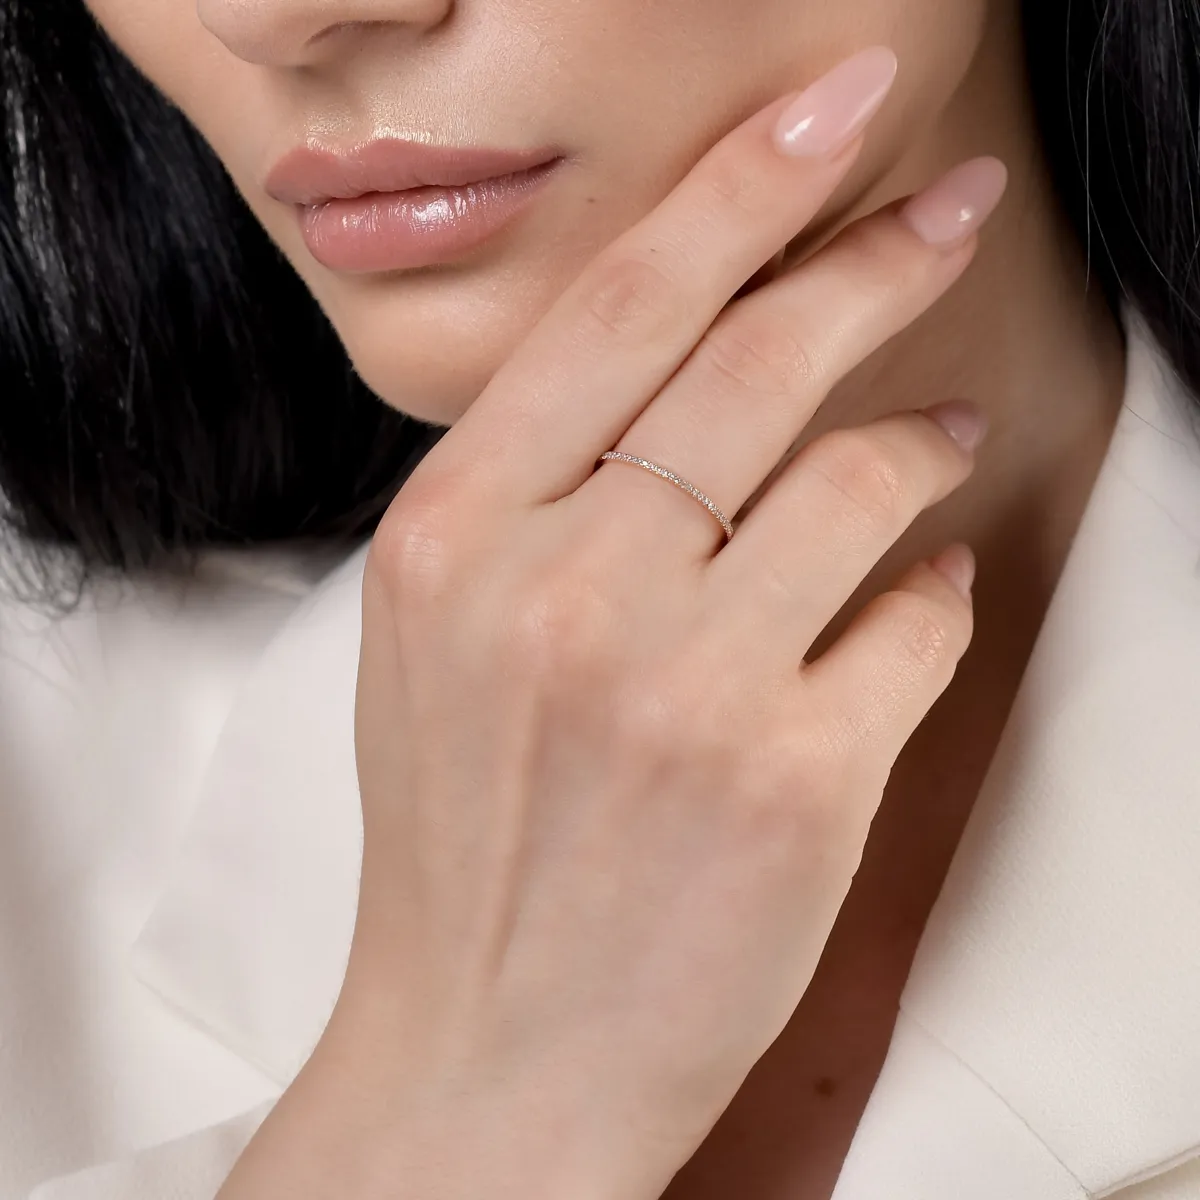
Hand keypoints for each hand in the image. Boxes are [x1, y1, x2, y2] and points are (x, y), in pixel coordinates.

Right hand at [221, 45, 1006, 1199]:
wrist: (488, 1051)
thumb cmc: (465, 843)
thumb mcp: (439, 640)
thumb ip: (536, 502)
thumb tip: (688, 384)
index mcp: (454, 537)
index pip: (623, 306)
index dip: (739, 185)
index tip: (825, 110)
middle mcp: (563, 589)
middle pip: (757, 359)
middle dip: (872, 260)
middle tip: (942, 212)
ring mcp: (682, 685)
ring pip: (859, 477)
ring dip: (913, 444)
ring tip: (929, 440)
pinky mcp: (794, 779)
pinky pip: (913, 617)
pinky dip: (927, 592)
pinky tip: (903, 599)